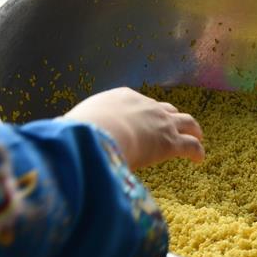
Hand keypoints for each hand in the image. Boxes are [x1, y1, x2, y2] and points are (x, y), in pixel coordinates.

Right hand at [65, 87, 204, 170]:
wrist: (98, 133)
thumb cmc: (80, 130)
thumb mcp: (74, 123)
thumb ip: (71, 128)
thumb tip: (56, 134)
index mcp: (122, 98)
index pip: (138, 104)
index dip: (144, 112)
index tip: (145, 120)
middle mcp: (146, 105)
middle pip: (166, 109)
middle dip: (172, 117)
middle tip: (177, 125)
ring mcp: (161, 122)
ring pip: (186, 122)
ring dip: (193, 129)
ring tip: (197, 136)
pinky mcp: (170, 142)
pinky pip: (191, 145)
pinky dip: (197, 151)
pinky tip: (200, 158)